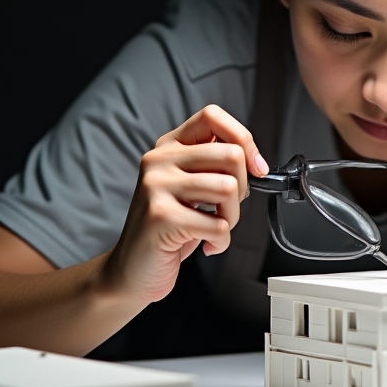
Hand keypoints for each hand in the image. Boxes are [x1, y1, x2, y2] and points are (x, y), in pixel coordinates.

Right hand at [100, 105, 268, 306]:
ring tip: (214, 228)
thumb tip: (255, 162)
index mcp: (168, 147)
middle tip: (226, 208)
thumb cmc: (168, 229)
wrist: (131, 270)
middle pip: (230, 154)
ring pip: (228, 189)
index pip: (211, 116)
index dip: (243, 138)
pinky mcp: (160, 216)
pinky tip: (205, 245)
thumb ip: (213, 166)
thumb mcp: (190, 188)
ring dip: (232, 218)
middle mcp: (159, 161)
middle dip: (242, 189)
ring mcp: (156, 186)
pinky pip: (218, 224)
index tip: (255, 167)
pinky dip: (221, 241)